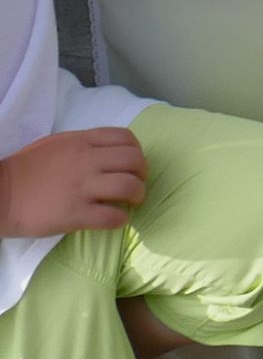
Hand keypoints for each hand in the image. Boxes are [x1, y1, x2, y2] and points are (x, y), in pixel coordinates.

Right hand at [0, 127, 146, 236]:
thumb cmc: (25, 170)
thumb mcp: (55, 145)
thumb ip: (84, 145)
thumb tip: (110, 153)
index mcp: (81, 142)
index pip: (126, 139)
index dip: (136, 152)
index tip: (131, 165)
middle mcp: (86, 161)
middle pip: (135, 161)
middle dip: (142, 175)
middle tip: (134, 185)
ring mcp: (81, 188)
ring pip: (130, 187)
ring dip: (137, 196)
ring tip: (129, 203)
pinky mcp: (75, 214)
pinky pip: (113, 217)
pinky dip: (120, 220)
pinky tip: (114, 220)